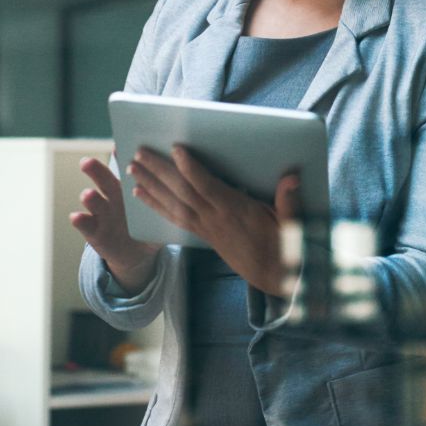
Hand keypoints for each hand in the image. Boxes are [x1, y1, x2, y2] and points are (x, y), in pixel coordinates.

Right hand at [70, 155, 160, 293]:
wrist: (136, 253)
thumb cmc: (149, 225)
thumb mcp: (161, 212)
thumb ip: (171, 198)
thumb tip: (195, 181)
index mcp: (130, 187)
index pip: (126, 168)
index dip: (123, 158)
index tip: (120, 146)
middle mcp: (112, 196)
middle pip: (103, 179)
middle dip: (95, 170)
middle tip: (87, 162)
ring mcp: (101, 213)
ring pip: (93, 200)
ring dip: (89, 197)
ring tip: (88, 194)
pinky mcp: (94, 231)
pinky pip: (85, 224)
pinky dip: (81, 220)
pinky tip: (77, 216)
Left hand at [128, 145, 300, 296]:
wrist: (274, 276)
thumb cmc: (283, 245)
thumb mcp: (291, 224)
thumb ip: (289, 201)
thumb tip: (293, 177)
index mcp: (235, 212)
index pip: (207, 187)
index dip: (190, 169)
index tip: (176, 149)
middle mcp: (214, 220)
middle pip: (181, 193)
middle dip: (159, 172)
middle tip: (138, 154)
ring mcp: (206, 228)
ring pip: (173, 205)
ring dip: (151, 185)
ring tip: (132, 169)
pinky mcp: (203, 235)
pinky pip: (174, 218)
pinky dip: (156, 204)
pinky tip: (141, 194)